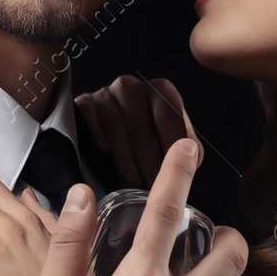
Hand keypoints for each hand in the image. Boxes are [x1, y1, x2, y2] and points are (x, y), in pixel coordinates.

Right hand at [75, 74, 200, 189]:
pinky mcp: (84, 102)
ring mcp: (106, 93)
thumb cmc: (145, 137)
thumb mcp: (170, 135)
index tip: (175, 176)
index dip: (172, 151)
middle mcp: (133, 87)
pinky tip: (103, 152)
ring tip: (132, 183)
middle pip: (143, 129)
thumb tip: (192, 156)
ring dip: (125, 159)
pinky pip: (89, 118)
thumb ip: (185, 143)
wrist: (108, 131)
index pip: (170, 120)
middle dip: (150, 163)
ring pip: (116, 127)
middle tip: (154, 188)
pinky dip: (97, 135)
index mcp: (161, 90)